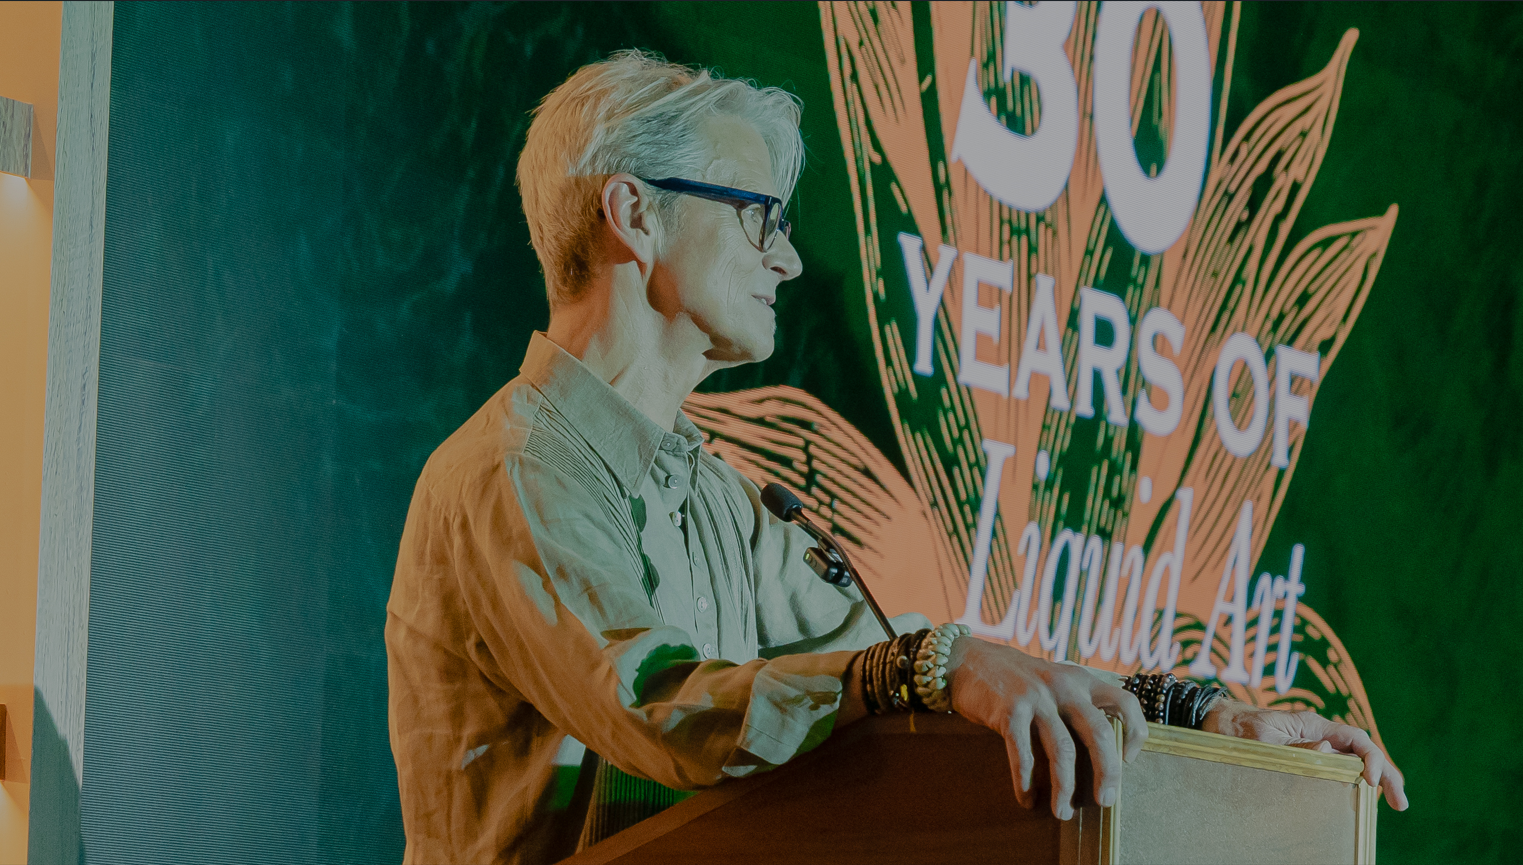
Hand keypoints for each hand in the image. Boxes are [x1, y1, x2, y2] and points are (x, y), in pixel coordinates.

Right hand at [945, 638, 1147, 819]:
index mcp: (1082, 680)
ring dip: (1064, 788)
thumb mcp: (1056, 681)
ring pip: (1062, 750)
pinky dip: (1026, 781)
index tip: (1129, 760)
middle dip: (1107, 773)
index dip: (1136, 732)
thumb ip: (1078, 705)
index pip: (1125, 702)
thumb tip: (1100, 757)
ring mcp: (1036, 698)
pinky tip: (1027, 799)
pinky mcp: (1009, 710)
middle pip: (1098, 733)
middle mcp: (1064, 687)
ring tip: (1062, 812)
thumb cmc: (1019, 680)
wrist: (970, 660)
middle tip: (1105, 801)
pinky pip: (1023, 754)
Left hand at [1203, 701, 1408, 810]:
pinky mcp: (1308, 753)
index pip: (1355, 738)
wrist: (1217, 722)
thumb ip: (1294, 747)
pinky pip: (1340, 765)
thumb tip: (1328, 751)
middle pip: (1363, 750)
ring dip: (1377, 777)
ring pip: (1355, 758)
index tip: (1371, 781)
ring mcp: (1315, 743)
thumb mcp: (1262, 739)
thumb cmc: (1236, 729)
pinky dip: (1357, 777)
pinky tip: (1367, 792)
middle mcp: (1319, 732)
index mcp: (1312, 724)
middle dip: (1385, 773)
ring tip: (1395, 801)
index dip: (1370, 758)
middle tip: (1401, 803)